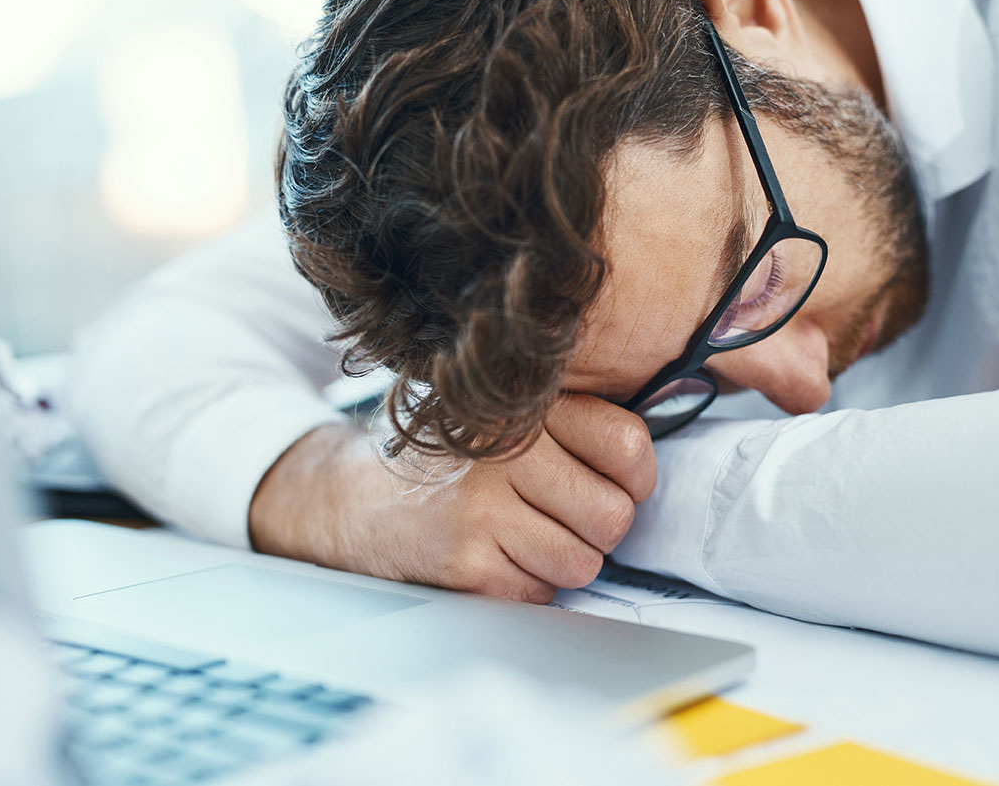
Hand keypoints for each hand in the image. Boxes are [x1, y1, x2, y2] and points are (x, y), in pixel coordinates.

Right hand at [249, 394, 656, 602]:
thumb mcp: (505, 417)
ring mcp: (483, 507)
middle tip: (563, 518)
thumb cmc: (447, 462)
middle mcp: (505, 449)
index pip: (628, 445)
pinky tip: (492, 556)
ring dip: (560, 562)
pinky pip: (539, 593)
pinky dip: (524, 586)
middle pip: (613, 515)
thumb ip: (571, 424)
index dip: (634, 478)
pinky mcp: (466, 561)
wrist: (353, 497)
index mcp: (525, 405)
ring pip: (582, 562)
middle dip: (597, 530)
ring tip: (522, 537)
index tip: (613, 483)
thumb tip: (646, 464)